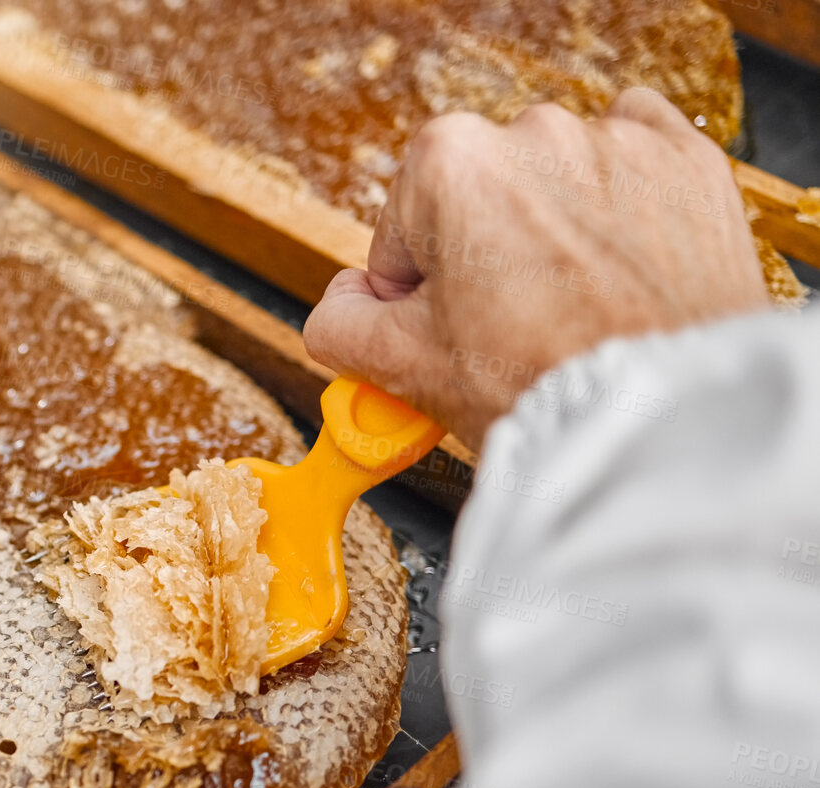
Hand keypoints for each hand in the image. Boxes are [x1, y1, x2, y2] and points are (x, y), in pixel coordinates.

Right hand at [303, 88, 771, 447]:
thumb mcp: (404, 367)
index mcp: (451, 164)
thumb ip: (341, 326)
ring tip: (574, 309)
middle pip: (478, 201)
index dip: (418, 293)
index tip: (451, 330)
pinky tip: (617, 265)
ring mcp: (615, 141)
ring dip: (554, 232)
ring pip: (553, 186)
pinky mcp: (684, 161)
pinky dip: (620, 202)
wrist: (663, 417)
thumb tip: (340, 306)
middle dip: (486, 256)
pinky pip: (634, 159)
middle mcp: (532, 133)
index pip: (402, 233)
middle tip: (513, 329)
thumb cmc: (544, 387)